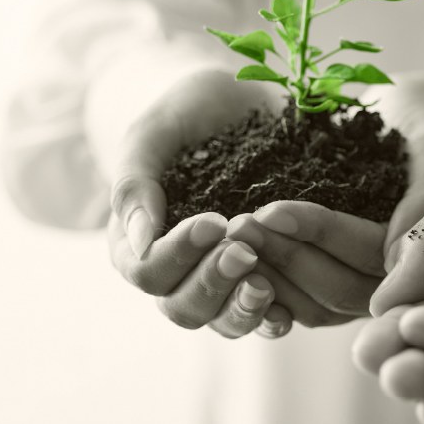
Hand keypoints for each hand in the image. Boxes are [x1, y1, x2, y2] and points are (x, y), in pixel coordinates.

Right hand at [105, 69, 292, 337]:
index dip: (177, 254)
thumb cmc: (188, 111)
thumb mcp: (155, 132)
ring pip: (220, 322)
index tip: (212, 221)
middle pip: (181, 307)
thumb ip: (136, 182)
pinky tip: (287, 311)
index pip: (146, 271)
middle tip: (244, 250)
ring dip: (241, 310)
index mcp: (136, 240)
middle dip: (211, 283)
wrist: (240, 101)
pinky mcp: (259, 278)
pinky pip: (261, 318)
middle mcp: (175, 269)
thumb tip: (141, 241)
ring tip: (264, 284)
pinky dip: (272, 319)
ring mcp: (218, 279)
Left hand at [224, 78, 423, 326]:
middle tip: (238, 225)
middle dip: (285, 257)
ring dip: (268, 274)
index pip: (371, 254)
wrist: (409, 121)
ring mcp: (370, 291)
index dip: (320, 233)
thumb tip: (395, 257)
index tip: (270, 210)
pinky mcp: (341, 285)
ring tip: (228, 236)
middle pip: (340, 290)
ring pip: (316, 306)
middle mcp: (403, 286)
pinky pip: (303, 304)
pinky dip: (267, 286)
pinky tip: (231, 256)